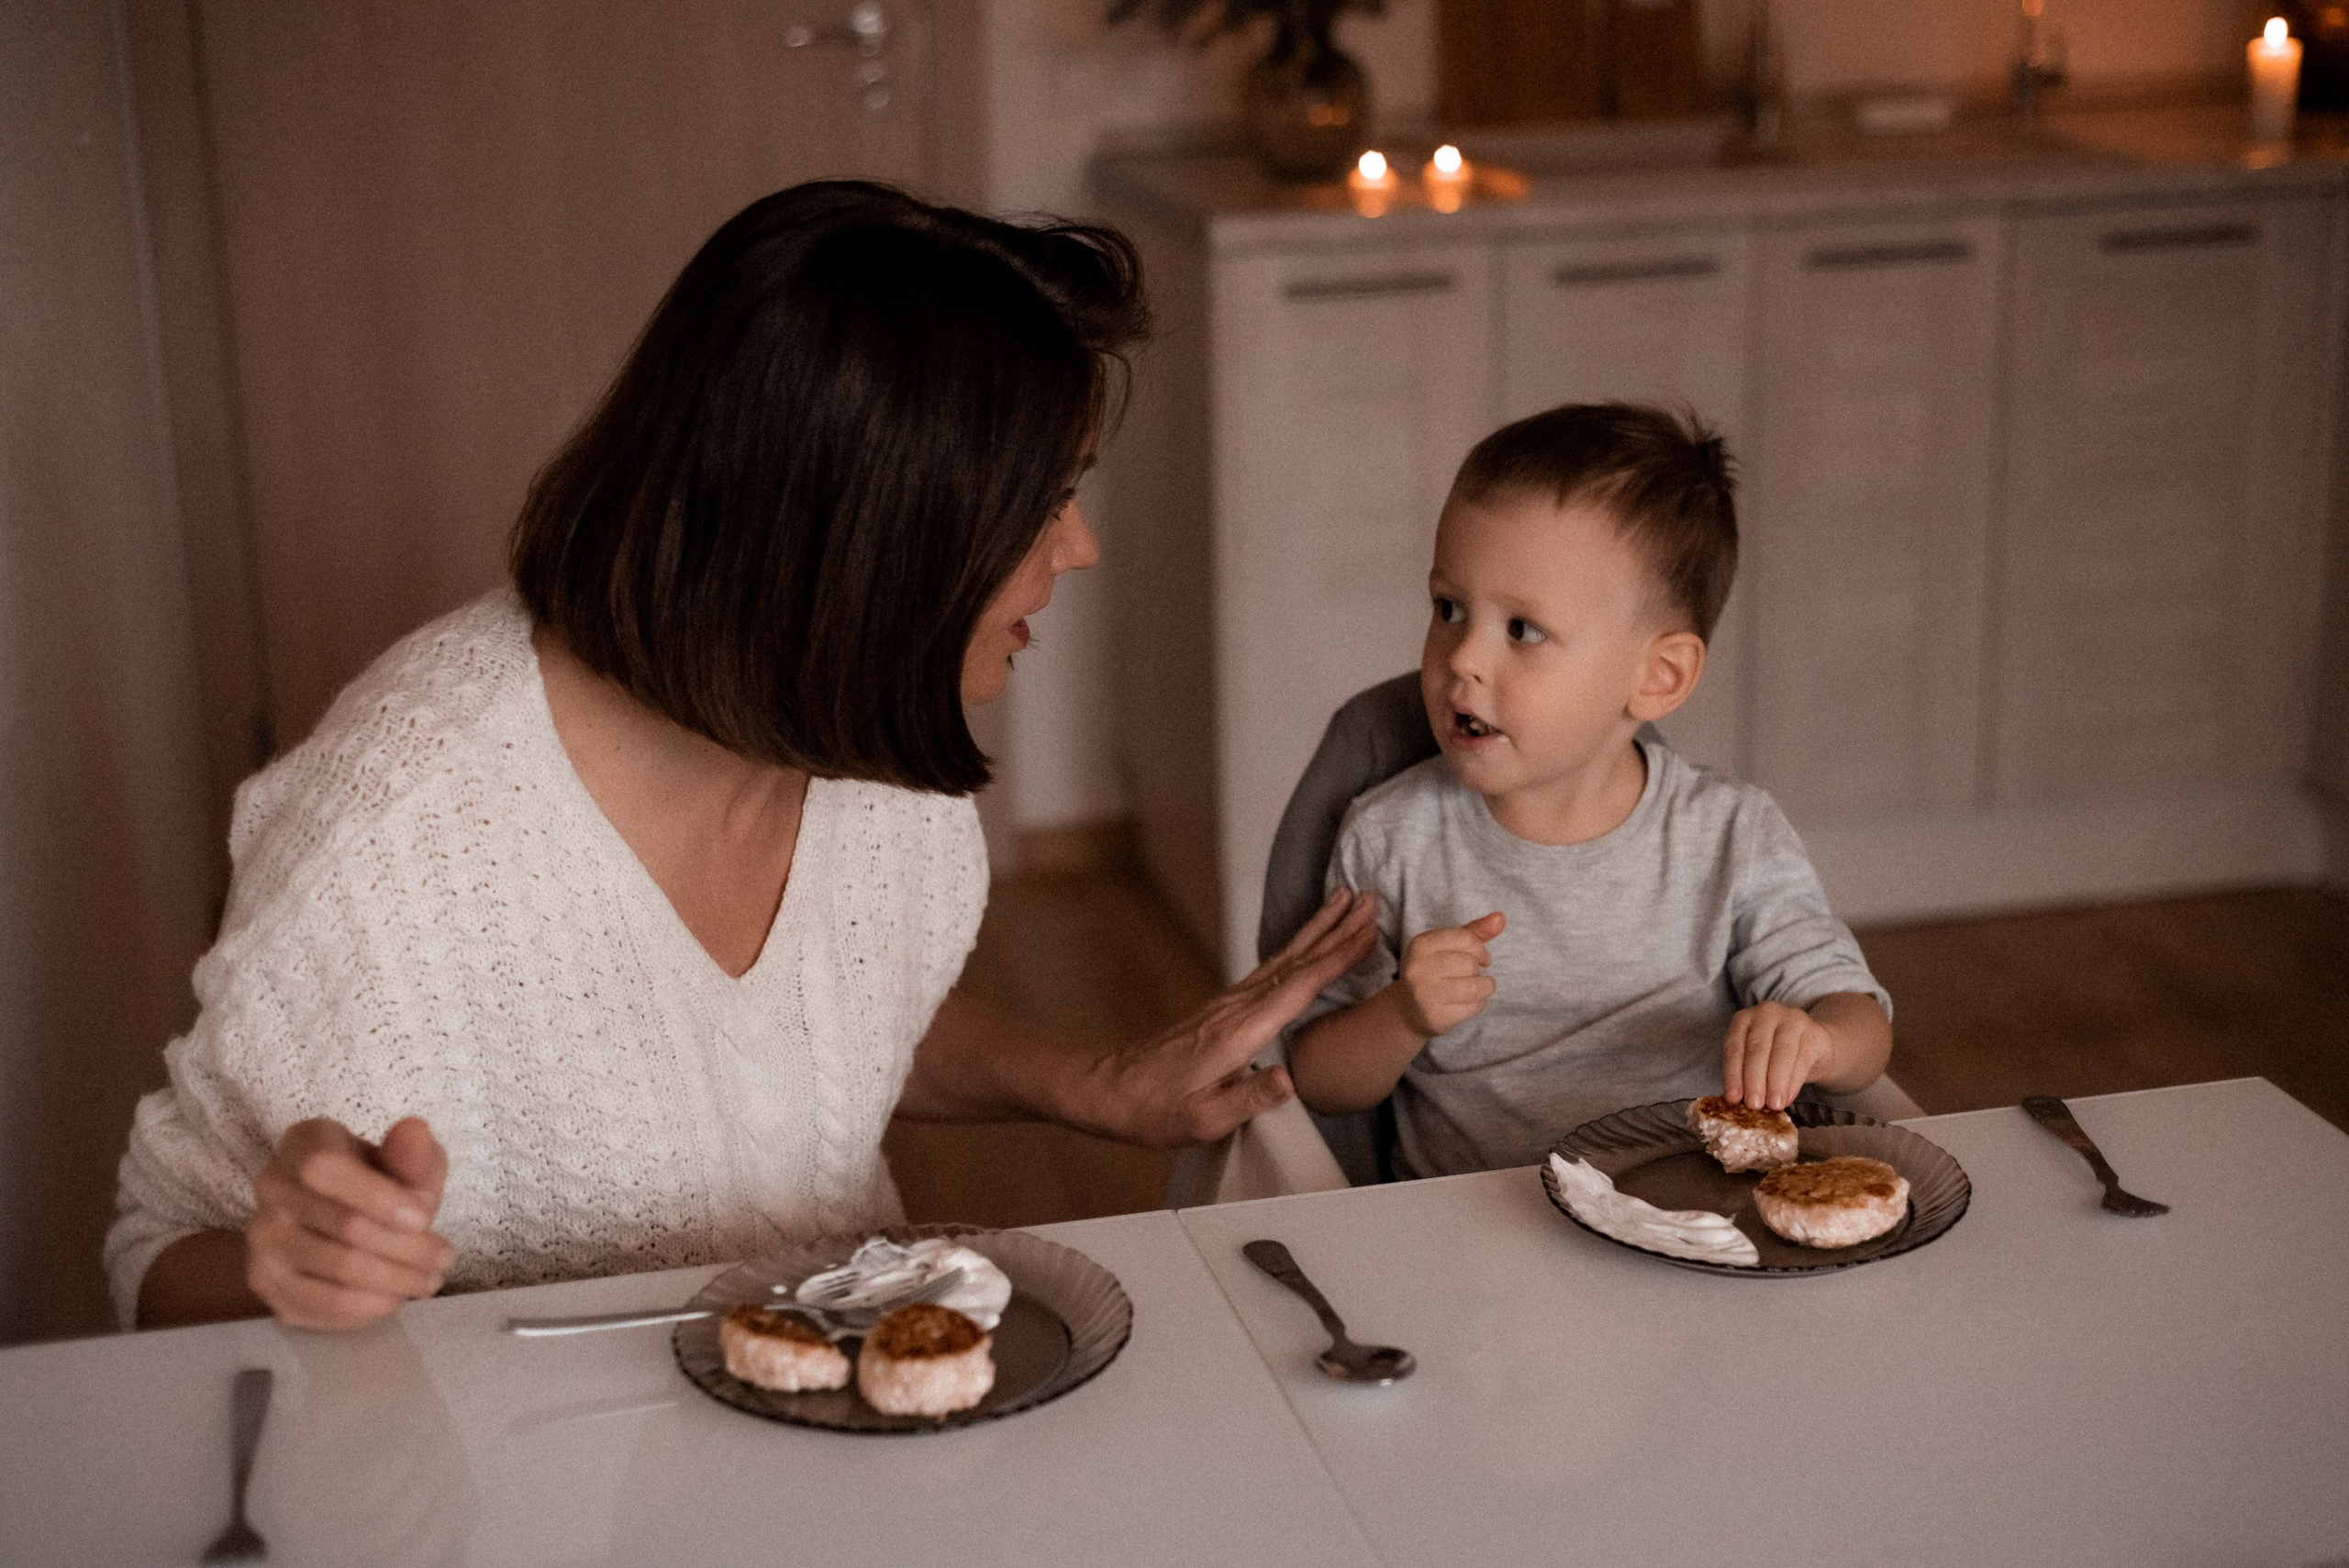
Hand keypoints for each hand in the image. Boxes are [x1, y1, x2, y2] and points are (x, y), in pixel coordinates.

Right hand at [246, 1116, 454, 1330]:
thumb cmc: (375, 1181)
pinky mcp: (265, 1282)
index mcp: (303, 1143)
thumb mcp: (403, 1160)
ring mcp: (262, 1238)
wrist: (332, 1216)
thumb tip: (414, 1133)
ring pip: (339, 1270)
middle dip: (408, 1248)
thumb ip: (411, 1152)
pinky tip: (394, 1298)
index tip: (424, 1218)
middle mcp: (271, 1187)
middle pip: (345, 1227)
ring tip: (429, 1280)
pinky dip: (369, 1308)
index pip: (326, 1169)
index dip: (379, 1197)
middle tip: (444, 1258)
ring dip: (397, 1282)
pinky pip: (322, 1305)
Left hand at [1065, 887, 1379, 1146]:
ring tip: (1346, 903)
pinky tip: (1305, 946)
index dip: (1338, 958)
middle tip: (1370, 900)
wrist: (1113, 1090)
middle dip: (1336, 928)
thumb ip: (1249, 1099)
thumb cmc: (1157, 1109)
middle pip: (1297, 959)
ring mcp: (1230, 1003)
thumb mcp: (1203, 1118)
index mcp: (1241, 1032)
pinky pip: (1272, 969)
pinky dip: (1297, 950)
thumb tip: (1289, 1080)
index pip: (1300, 986)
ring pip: (1285, 958)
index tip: (1368, 931)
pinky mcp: (1224, 1007)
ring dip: (1318, 930)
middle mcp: (1238, 1008)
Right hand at [1386, 911, 1504, 1038]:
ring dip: (1484, 988)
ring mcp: (1424, 994)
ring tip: (1477, 989)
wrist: (1410, 1009)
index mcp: (1420, 944)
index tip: (1482, 958)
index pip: (1464, 938)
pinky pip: (1472, 1007)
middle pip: (1469, 964)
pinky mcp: (1434, 1016)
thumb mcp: (1450, 947)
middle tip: (1471, 976)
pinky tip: (1469, 1003)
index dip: (1480, 949)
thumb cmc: (1436, 972)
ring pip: (1474, 987)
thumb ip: (1476, 931)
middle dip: (1479, 970)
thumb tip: (1501, 917)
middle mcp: (1417, 968)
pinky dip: (1479, 1004)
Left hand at [1721, 1001, 1835, 1110]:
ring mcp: (1793, 1019)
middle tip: (1753, 1104)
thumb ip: (1745, 1074)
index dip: (1733, 1074)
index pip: (1734, 1047)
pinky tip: (1788, 1098)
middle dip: (1754, 1079)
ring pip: (1781, 1053)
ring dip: (1775, 1083)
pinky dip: (1793, 1082)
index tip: (1733, 1098)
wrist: (1813, 1045)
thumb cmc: (1775, 1054)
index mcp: (1744, 1018)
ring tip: (1772, 1105)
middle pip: (1757, 1049)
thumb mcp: (1755, 1059)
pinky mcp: (1815, 1033)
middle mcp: (1767, 1013)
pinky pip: (1802, 1060)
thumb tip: (1738, 1101)